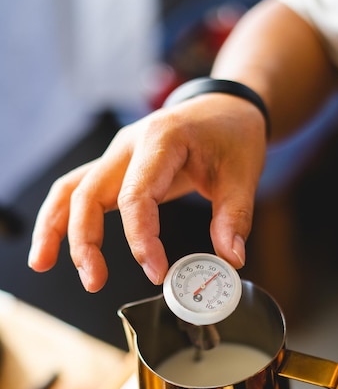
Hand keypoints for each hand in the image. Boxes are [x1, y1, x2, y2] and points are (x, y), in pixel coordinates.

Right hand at [28, 95, 266, 291]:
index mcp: (161, 140)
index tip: (157, 271)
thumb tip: (230, 260)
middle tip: (94, 281)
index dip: (140, 238)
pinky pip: (79, 191)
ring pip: (71, 189)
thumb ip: (234, 218)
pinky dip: (62, 218)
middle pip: (88, 192)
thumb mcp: (243, 174)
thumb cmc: (231, 134)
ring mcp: (118, 156)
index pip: (136, 195)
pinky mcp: (117, 169)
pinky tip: (52, 246)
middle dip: (84, 240)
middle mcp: (129, 146)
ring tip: (42, 263)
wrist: (223, 107)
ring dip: (54, 227)